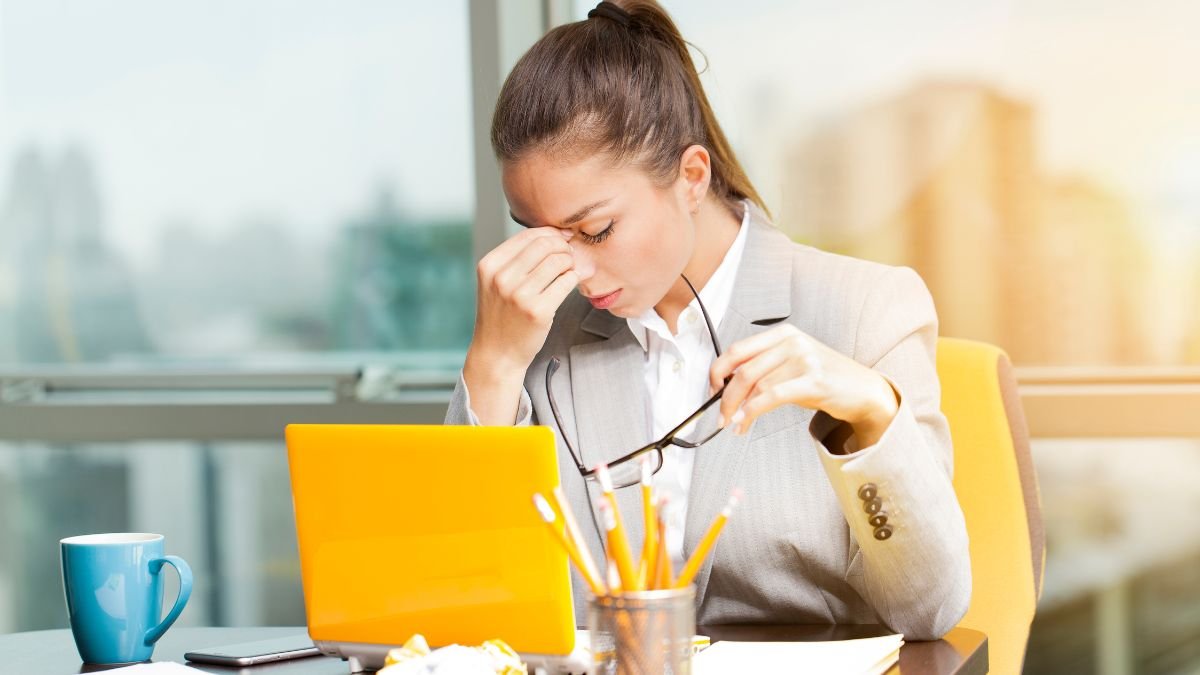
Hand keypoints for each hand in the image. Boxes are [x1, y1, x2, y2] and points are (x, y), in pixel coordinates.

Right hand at [467, 226, 578, 376]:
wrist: (497, 354)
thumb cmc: (501, 315)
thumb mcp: (496, 282)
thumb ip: (518, 259)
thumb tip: (555, 235)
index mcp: (490, 265)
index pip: (528, 235)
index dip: (551, 233)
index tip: (562, 239)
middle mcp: (502, 277)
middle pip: (545, 244)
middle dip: (563, 246)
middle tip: (569, 255)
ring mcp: (519, 295)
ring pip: (558, 261)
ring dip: (570, 262)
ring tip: (569, 270)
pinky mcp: (538, 311)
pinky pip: (566, 282)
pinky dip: (573, 278)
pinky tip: (569, 283)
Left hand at [708, 324, 899, 448]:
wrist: (863, 390)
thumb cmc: (824, 379)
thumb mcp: (791, 365)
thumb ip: (763, 369)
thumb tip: (728, 388)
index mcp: (783, 334)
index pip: (737, 349)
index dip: (717, 371)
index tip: (712, 390)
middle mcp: (792, 342)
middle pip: (743, 369)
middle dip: (725, 396)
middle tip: (720, 415)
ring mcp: (804, 359)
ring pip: (756, 385)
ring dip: (738, 409)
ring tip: (734, 424)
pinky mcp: (814, 381)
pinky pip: (773, 396)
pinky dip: (753, 411)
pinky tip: (745, 421)